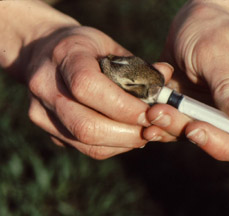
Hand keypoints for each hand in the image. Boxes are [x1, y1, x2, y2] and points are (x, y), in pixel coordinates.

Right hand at [17, 26, 172, 158]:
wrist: (43, 52)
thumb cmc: (84, 47)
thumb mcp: (108, 45)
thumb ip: (136, 65)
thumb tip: (166, 78)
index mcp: (64, 57)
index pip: (88, 87)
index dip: (124, 106)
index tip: (150, 112)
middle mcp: (46, 87)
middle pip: (86, 126)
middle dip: (127, 133)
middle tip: (152, 129)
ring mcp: (41, 112)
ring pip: (84, 142)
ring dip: (121, 142)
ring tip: (143, 133)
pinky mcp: (46, 128)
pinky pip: (82, 147)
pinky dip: (111, 146)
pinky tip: (126, 136)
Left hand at [143, 2, 228, 172]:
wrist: (187, 26)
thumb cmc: (211, 29)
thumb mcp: (218, 50)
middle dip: (217, 142)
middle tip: (190, 129)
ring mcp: (224, 115)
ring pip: (210, 140)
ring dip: (181, 130)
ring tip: (156, 112)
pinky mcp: (198, 116)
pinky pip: (185, 131)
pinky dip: (166, 127)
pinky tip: (151, 115)